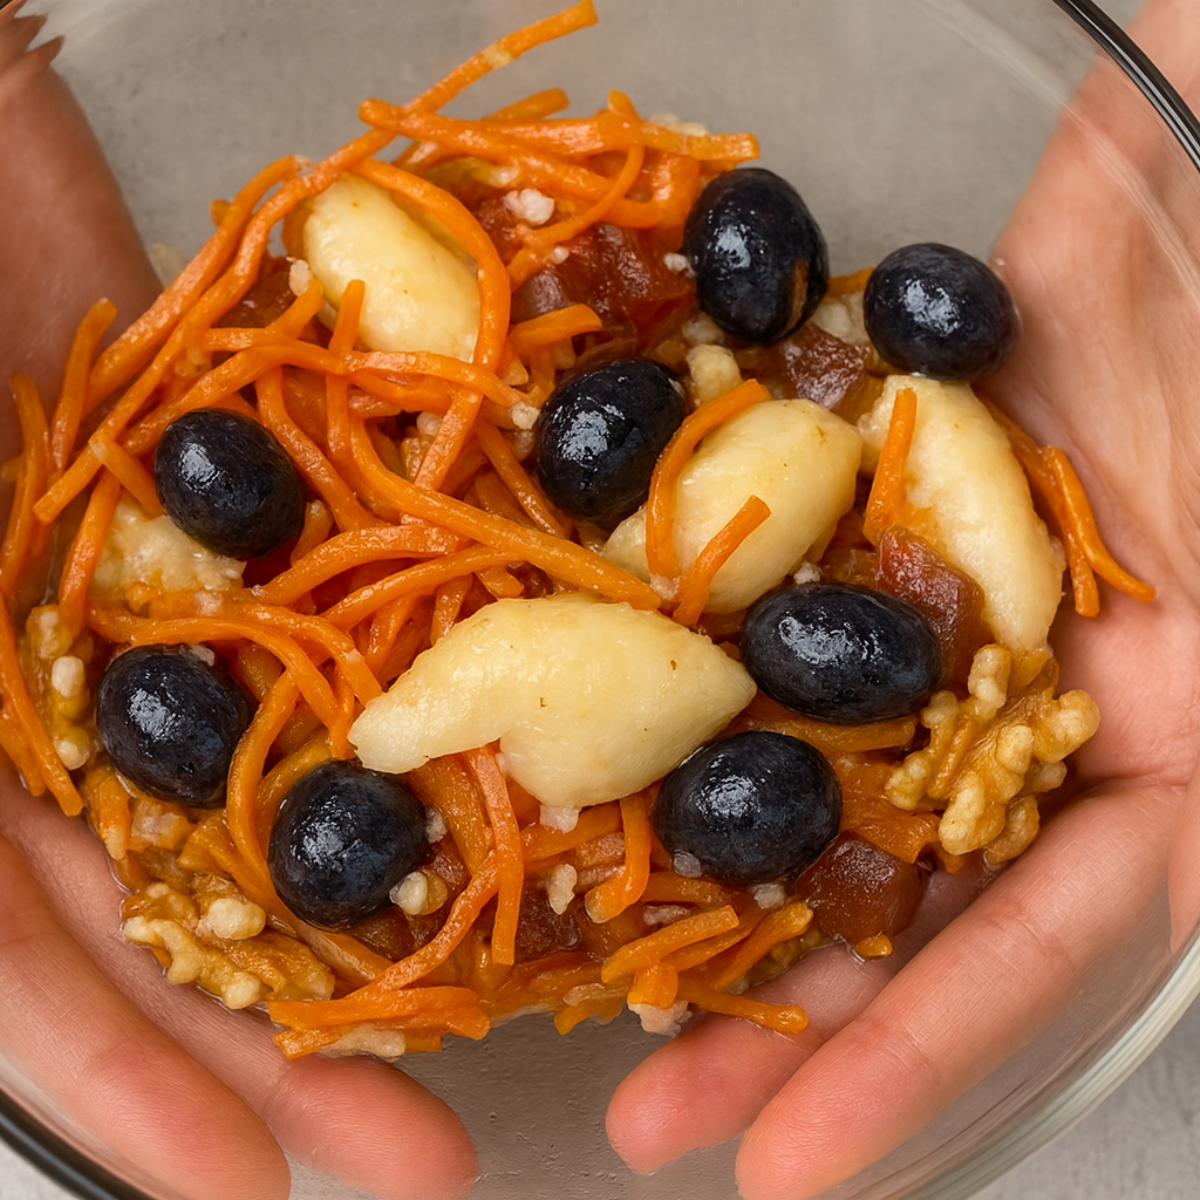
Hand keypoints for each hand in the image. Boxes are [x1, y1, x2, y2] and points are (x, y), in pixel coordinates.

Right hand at [0, 9, 475, 1197]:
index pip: (17, 958)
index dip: (124, 1085)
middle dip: (280, 1040)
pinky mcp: (240, 515)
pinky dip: (398, 710)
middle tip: (424, 1157)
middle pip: (163, 904)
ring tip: (499, 1015)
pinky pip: (331, 630)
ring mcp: (153, 608)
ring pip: (260, 780)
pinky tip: (487, 786)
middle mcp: (42, 697)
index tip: (247, 1191)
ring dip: (368, 894)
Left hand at [606, 2, 1199, 1193]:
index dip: (920, 1055)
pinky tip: (593, 743)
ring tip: (584, 979)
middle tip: (650, 1121)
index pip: (1041, 938)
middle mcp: (1039, 690)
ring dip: (709, 864)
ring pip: (815, 757)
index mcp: (1169, 732)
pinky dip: (690, 664)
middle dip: (782, 1011)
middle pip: (904, 885)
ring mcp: (938, 601)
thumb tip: (1187, 799)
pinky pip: (758, 596)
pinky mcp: (861, 503)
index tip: (783, 1171)